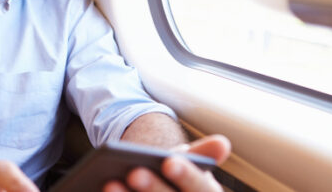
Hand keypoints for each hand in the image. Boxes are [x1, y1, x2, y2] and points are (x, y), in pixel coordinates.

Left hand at [103, 134, 230, 191]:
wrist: (156, 189)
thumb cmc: (173, 177)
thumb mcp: (187, 163)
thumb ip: (201, 154)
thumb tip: (222, 144)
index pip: (201, 190)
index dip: (186, 175)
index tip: (169, 161)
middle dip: (153, 188)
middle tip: (134, 171)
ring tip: (108, 184)